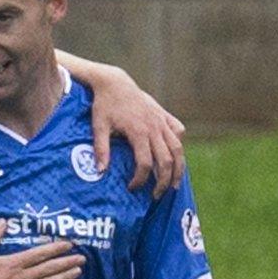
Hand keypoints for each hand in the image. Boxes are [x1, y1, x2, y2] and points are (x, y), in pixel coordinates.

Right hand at [0, 220, 86, 278]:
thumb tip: (2, 221)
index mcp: (13, 263)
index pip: (40, 254)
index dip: (55, 248)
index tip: (69, 244)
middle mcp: (23, 278)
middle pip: (49, 268)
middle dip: (66, 262)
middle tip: (82, 258)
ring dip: (65, 277)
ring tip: (77, 272)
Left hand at [88, 71, 186, 197]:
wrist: (114, 82)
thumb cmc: (104, 105)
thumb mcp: (98, 126)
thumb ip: (101, 149)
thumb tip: (100, 172)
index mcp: (139, 132)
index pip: (145, 164)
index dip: (140, 180)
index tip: (132, 188)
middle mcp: (154, 127)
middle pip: (166, 160)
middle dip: (164, 182)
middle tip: (156, 196)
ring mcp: (161, 121)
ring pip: (177, 149)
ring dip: (178, 169)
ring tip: (175, 185)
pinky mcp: (164, 115)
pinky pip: (177, 131)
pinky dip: (178, 144)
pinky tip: (175, 156)